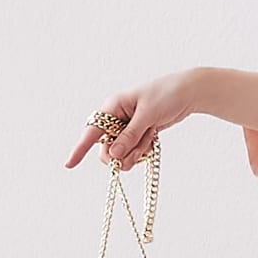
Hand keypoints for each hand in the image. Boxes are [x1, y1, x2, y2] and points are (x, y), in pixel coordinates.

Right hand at [65, 69, 201, 171]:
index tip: (69, 165)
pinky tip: (153, 137)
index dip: (80, 149)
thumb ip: (130, 135)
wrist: (188, 93)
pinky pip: (134, 151)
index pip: (92, 131)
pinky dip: (143, 149)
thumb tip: (113, 154)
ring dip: (135, 152)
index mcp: (112, 107)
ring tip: (150, 137)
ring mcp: (127, 127)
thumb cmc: (166, 95)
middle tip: (139, 150)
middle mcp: (116, 118)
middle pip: (107, 148)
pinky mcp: (138, 134)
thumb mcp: (148, 115)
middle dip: (121, 154)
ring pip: (121, 153)